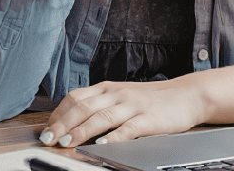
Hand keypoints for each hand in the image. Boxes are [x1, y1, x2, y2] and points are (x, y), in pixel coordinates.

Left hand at [40, 79, 206, 147]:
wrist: (186, 95)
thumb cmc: (151, 100)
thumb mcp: (122, 97)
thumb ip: (100, 105)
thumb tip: (72, 121)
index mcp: (108, 88)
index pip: (76, 98)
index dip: (59, 114)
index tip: (47, 128)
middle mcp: (117, 94)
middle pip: (84, 107)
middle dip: (62, 124)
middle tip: (48, 138)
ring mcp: (133, 105)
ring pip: (101, 117)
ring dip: (81, 130)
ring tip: (67, 142)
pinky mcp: (148, 118)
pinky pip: (128, 128)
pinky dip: (114, 137)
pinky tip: (103, 145)